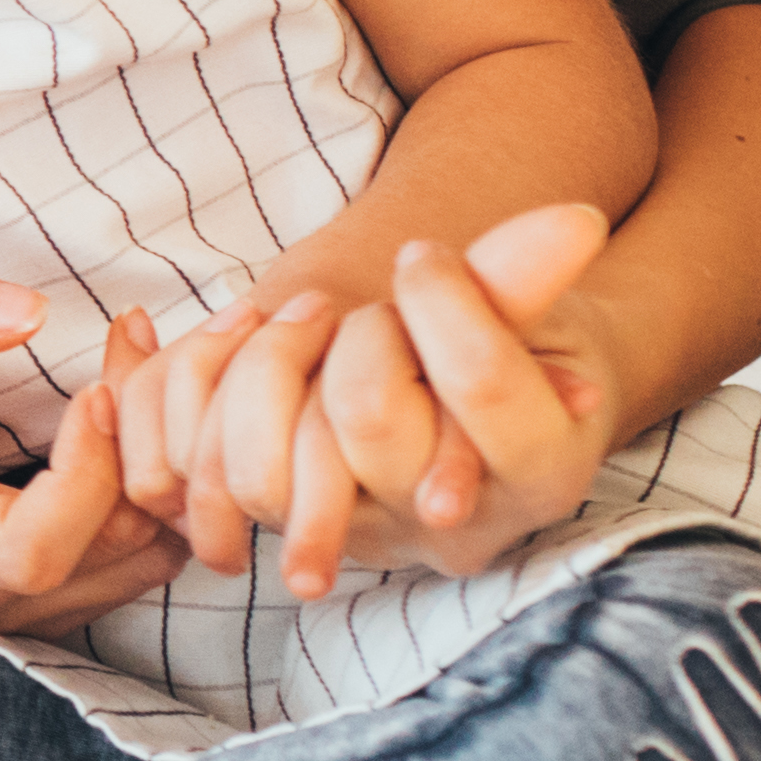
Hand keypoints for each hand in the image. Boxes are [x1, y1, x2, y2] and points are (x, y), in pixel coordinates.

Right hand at [0, 270, 193, 633]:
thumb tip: (30, 311)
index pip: (35, 550)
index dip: (87, 474)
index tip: (93, 388)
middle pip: (107, 551)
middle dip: (142, 444)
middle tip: (135, 341)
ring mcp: (1, 598)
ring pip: (135, 560)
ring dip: (159, 464)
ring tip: (140, 363)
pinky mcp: (29, 586)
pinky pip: (128, 556)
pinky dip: (150, 487)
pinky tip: (128, 408)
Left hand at [119, 208, 624, 594]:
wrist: (453, 423)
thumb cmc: (507, 354)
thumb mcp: (527, 317)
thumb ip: (528, 274)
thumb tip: (571, 223)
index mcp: (539, 473)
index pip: (481, 386)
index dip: (443, 303)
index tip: (421, 254)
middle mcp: (447, 529)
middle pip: (368, 419)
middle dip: (356, 332)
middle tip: (355, 300)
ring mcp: (359, 537)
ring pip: (267, 463)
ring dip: (265, 360)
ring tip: (299, 314)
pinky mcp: (279, 527)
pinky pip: (188, 475)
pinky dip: (189, 387)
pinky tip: (232, 327)